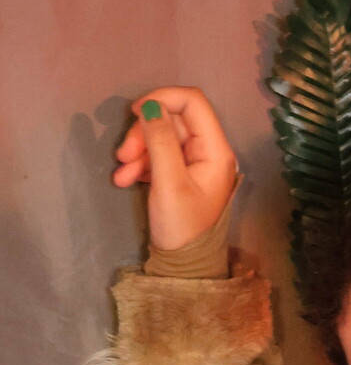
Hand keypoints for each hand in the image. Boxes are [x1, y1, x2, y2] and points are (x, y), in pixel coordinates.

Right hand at [112, 87, 238, 253]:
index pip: (193, 101)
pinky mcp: (180, 173)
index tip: (134, 112)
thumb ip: (160, 141)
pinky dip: (140, 162)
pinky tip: (124, 179)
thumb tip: (150, 105)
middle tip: (122, 155)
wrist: (184, 266)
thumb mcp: (168, 183)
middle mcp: (209, 151)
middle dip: (143, 132)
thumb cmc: (181, 227)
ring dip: (137, 149)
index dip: (162, 98)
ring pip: (161, 136)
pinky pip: (158, 154)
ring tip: (121, 173)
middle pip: (172, 119)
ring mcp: (195, 162)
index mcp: (216, 150)